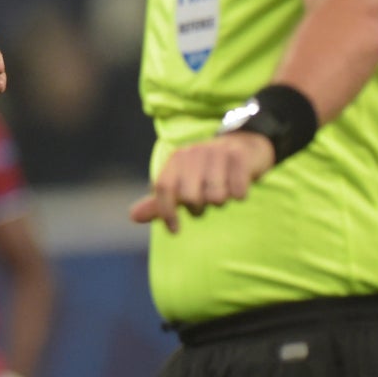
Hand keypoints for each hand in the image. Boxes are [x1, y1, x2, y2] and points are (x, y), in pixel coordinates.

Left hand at [130, 131, 274, 233]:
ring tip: (223, 191)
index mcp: (176, 160)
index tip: (174, 230)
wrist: (245, 146)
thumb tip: (133, 216)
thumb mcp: (183, 184)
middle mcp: (193, 153)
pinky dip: (239, 195)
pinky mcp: (239, 157)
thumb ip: (159, 202)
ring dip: (220, 201)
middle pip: (189, 196)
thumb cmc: (209, 172)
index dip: (166, 212)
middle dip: (199, 208)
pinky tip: (239, 187)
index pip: (163, 187)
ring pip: (215, 196)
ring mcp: (217, 153)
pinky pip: (237, 191)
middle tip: (206, 202)